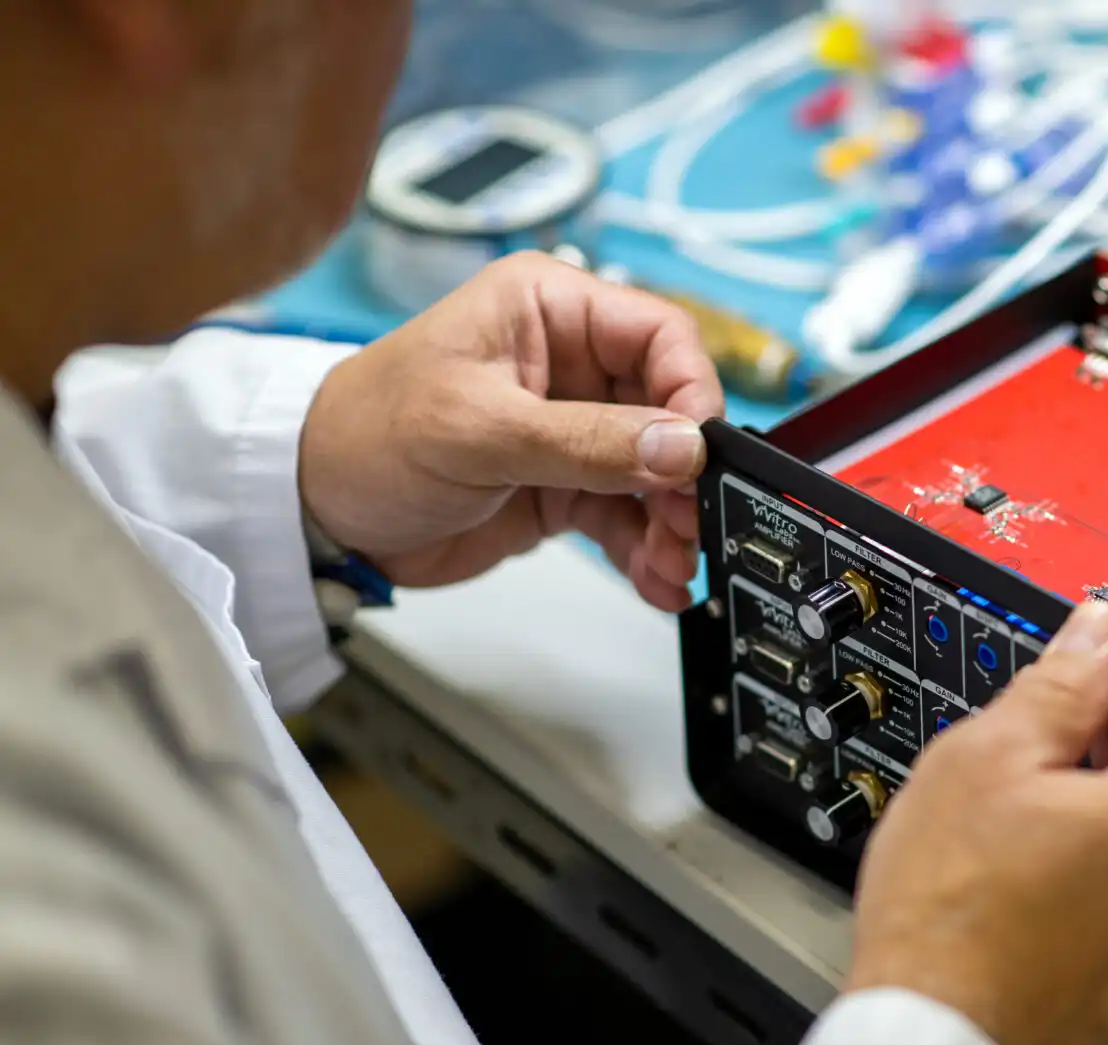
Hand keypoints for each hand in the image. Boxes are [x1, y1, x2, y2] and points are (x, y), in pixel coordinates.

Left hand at [298, 252, 723, 609]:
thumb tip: (679, 446)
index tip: (702, 451)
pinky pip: (628, 516)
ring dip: (671, 523)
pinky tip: (655, 581)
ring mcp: (572, 429)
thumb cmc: (366, 434)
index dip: (691, 390)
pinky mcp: (564, 486)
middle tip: (691, 524)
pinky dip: (646, 550)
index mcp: (548, 310)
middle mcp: (569, 363)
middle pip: (670, 410)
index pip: (658, 334)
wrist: (313, 509)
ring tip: (670, 565)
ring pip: (656, 472)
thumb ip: (587, 441)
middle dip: (685, 475)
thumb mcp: (480, 431)